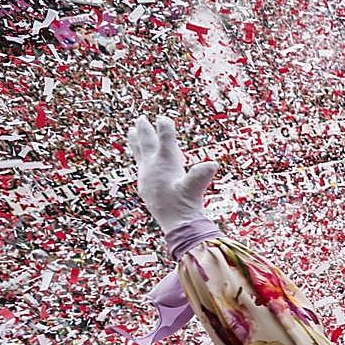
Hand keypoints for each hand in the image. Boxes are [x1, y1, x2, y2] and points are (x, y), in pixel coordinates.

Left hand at [127, 115, 217, 233]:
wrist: (177, 226)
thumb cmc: (186, 207)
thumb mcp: (195, 189)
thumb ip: (200, 175)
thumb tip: (212, 164)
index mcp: (164, 165)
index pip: (165, 141)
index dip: (165, 128)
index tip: (162, 117)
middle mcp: (152, 169)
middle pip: (147, 144)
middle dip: (145, 131)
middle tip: (140, 118)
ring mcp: (147, 178)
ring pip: (139, 155)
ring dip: (136, 142)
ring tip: (132, 132)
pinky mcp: (146, 188)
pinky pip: (141, 167)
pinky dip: (140, 158)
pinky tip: (141, 160)